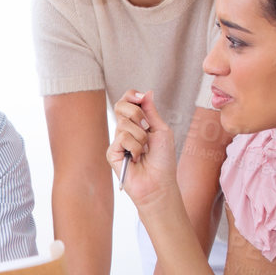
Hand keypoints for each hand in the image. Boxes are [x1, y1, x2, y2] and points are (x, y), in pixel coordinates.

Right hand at [107, 91, 179, 209]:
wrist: (160, 183)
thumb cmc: (163, 160)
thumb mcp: (161, 130)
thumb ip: (151, 111)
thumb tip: (147, 92)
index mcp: (137, 123)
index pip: (127, 101)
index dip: (131, 95)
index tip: (141, 98)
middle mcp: (125, 130)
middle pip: (120, 106)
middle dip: (136, 113)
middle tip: (146, 128)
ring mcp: (117, 141)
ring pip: (124, 124)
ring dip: (141, 137)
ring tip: (144, 151)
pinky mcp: (112, 153)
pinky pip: (121, 138)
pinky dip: (134, 147)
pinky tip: (136, 159)